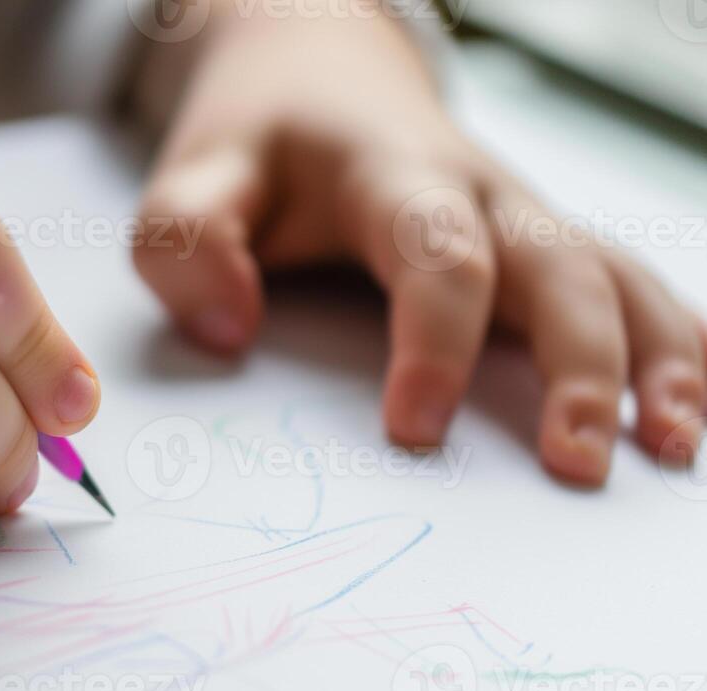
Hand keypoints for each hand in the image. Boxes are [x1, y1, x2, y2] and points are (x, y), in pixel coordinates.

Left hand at [130, 3, 705, 483]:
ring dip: (656, 359)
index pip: (436, 255)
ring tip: (675, 447)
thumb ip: (187, 242)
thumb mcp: (193, 179)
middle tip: (579, 464)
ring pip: (614, 276)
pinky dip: (671, 340)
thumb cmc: (259, 144)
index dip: (436, 341)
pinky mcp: (539, 244)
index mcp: (391, 178)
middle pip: (557, 270)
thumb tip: (231, 330)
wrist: (318, 73)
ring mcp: (522, 218)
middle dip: (581, 367)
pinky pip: (625, 284)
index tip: (414, 430)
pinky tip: (691, 408)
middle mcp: (480, 194)